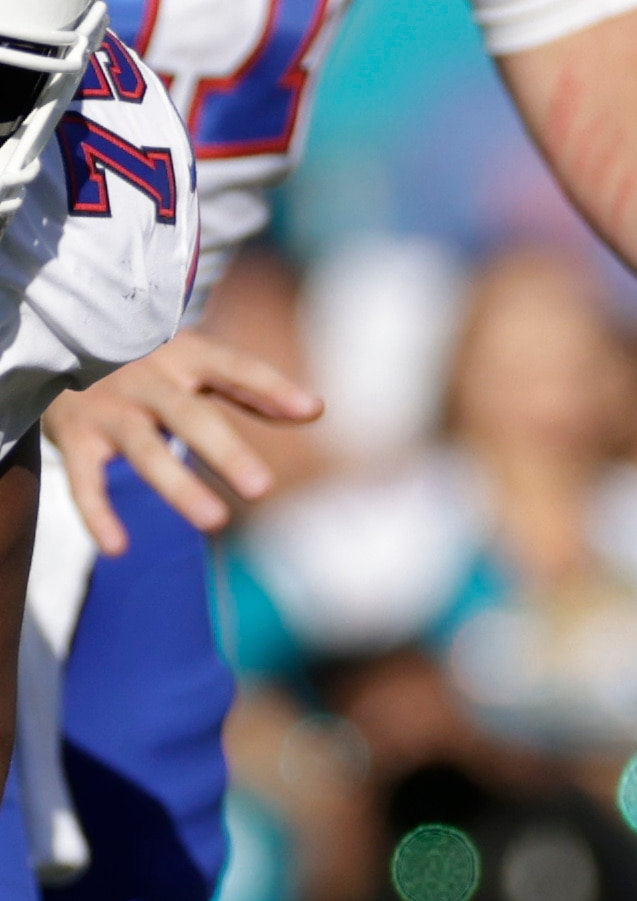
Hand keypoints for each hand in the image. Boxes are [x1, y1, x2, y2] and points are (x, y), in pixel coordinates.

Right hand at [38, 331, 324, 550]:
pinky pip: (84, 480)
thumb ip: (251, 390)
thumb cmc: (148, 368)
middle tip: (262, 489)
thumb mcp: (196, 368)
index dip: (271, 387)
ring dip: (177, 485)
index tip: (310, 409)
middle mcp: (145, 379)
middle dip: (224, 451)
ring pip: (144, 449)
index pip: (234, 368)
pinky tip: (117, 548)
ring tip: (214, 521)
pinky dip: (97, 514)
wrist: (57, 351)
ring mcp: (107, 408)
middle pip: (189, 416)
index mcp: (183, 356)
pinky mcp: (74, 437)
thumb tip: (314, 408)